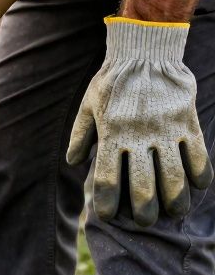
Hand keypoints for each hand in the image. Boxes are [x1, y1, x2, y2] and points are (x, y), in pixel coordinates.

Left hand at [67, 17, 211, 225]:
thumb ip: (80, 135)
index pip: (108, 179)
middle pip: (144, 186)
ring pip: (174, 176)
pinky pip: (198, 154)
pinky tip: (198, 186)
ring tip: (174, 212)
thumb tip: (74, 163)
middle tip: (145, 222)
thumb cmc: (112, 81)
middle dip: (144, 210)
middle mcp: (139, 137)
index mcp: (111, 135)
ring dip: (175, 199)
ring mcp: (166, 131)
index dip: (107, 202)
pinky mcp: (188, 122)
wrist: (145, 52)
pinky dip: (200, 174)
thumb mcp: (88, 105)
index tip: (108, 216)